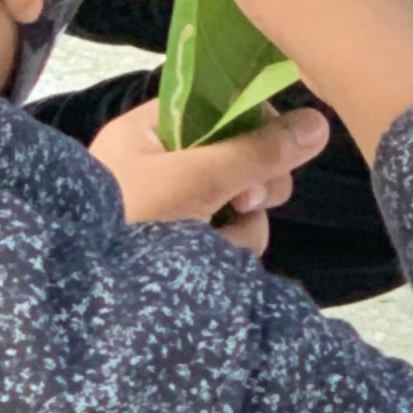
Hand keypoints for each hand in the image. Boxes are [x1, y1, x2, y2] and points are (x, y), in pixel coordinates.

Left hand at [91, 99, 328, 255]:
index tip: (272, 144)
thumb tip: (319, 122)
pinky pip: (231, 242)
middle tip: (247, 201)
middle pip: (238, 158)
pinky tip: (211, 271)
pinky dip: (229, 255)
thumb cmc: (131, 223)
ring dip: (240, 228)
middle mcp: (163, 169)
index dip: (250, 121)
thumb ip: (256, 151)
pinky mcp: (188, 254)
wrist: (93, 307)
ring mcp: (177, 215)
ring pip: (242, 206)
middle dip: (252, 184)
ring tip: (215, 247)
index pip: (214, 105)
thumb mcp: (194, 180)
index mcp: (147, 133)